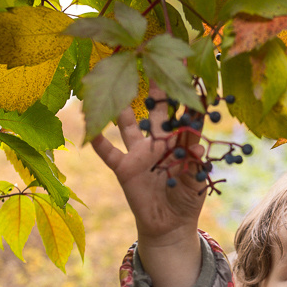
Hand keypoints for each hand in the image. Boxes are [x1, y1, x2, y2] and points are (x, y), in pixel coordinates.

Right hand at [91, 86, 206, 286]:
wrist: (169, 226)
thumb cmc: (186, 200)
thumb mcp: (196, 181)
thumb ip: (194, 163)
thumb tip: (197, 145)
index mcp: (180, 143)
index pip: (185, 114)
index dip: (188, 95)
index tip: (190, 70)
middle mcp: (158, 142)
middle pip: (156, 111)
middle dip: (155, 88)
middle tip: (150, 60)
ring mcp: (139, 153)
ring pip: (127, 125)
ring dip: (120, 107)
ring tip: (111, 83)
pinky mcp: (124, 168)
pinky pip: (108, 152)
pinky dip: (98, 141)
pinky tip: (89, 128)